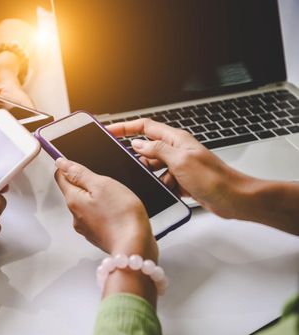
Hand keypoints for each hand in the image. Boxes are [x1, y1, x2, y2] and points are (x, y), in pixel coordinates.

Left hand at [54, 158, 157, 261]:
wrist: (135, 247)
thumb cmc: (122, 216)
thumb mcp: (101, 184)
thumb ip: (80, 173)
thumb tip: (61, 163)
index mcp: (73, 200)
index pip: (61, 177)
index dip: (67, 166)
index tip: (75, 162)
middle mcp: (76, 215)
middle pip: (74, 191)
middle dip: (86, 183)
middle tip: (104, 181)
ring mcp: (87, 227)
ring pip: (87, 205)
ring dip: (97, 198)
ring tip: (115, 198)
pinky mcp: (99, 235)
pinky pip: (98, 217)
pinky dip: (105, 211)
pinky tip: (118, 211)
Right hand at [107, 119, 253, 218]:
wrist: (234, 199)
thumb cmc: (214, 179)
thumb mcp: (180, 161)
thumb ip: (157, 150)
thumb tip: (137, 143)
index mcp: (175, 139)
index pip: (145, 126)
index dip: (125, 127)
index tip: (109, 131)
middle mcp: (175, 150)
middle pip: (146, 148)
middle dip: (136, 157)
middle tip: (124, 164)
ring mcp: (178, 166)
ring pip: (152, 167)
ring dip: (150, 175)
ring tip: (157, 181)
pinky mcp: (180, 181)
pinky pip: (161, 181)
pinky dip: (160, 186)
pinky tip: (166, 191)